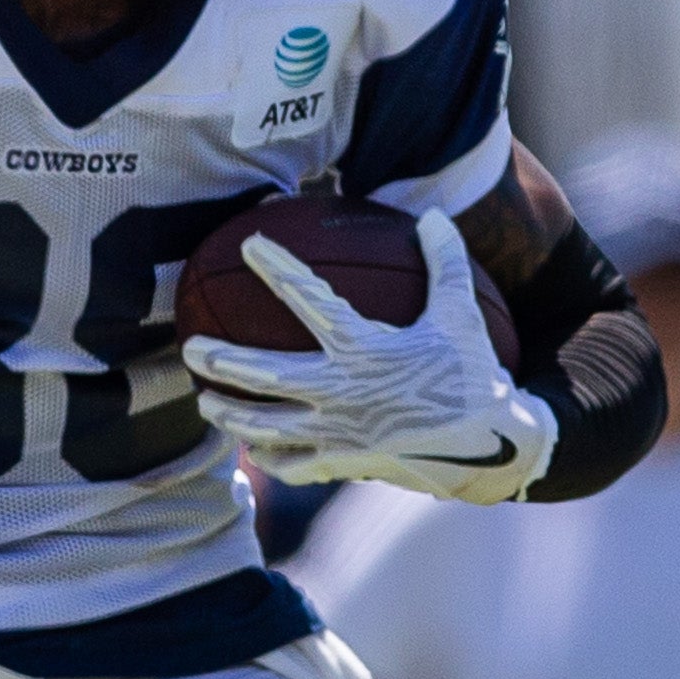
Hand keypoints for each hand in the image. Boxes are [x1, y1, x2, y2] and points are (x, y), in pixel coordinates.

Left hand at [182, 208, 554, 505]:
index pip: (311, 299)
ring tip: (203, 404)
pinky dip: (269, 458)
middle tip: (189, 349)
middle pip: (266, 376)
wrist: (490, 449)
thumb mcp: (461, 316)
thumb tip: (434, 214)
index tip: (250, 245)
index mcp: (365, 349)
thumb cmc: (472, 375)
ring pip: (267, 427)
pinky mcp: (342, 463)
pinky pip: (293, 465)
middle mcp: (342, 392)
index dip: (279, 268)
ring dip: (230, 415)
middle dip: (222, 362)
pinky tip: (252, 450)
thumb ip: (446, 264)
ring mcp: (338, 433)